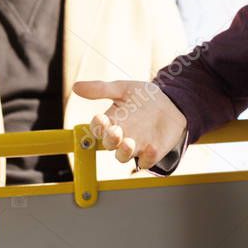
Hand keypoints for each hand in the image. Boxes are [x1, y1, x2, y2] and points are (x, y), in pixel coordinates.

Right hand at [72, 80, 187, 169]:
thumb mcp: (124, 89)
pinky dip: (148, 157)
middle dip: (110, 139)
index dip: (97, 125)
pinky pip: (146, 160)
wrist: (172, 103)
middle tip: (115, 131)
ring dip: (124, 152)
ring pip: (123, 156)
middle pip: (109, 144)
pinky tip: (152, 147)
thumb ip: (102, 89)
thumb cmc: (143, 97)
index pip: (98, 127)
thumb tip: (75, 86)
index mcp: (110, 121)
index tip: (100, 118)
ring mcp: (135, 146)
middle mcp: (120, 136)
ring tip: (128, 142)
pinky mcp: (151, 153)